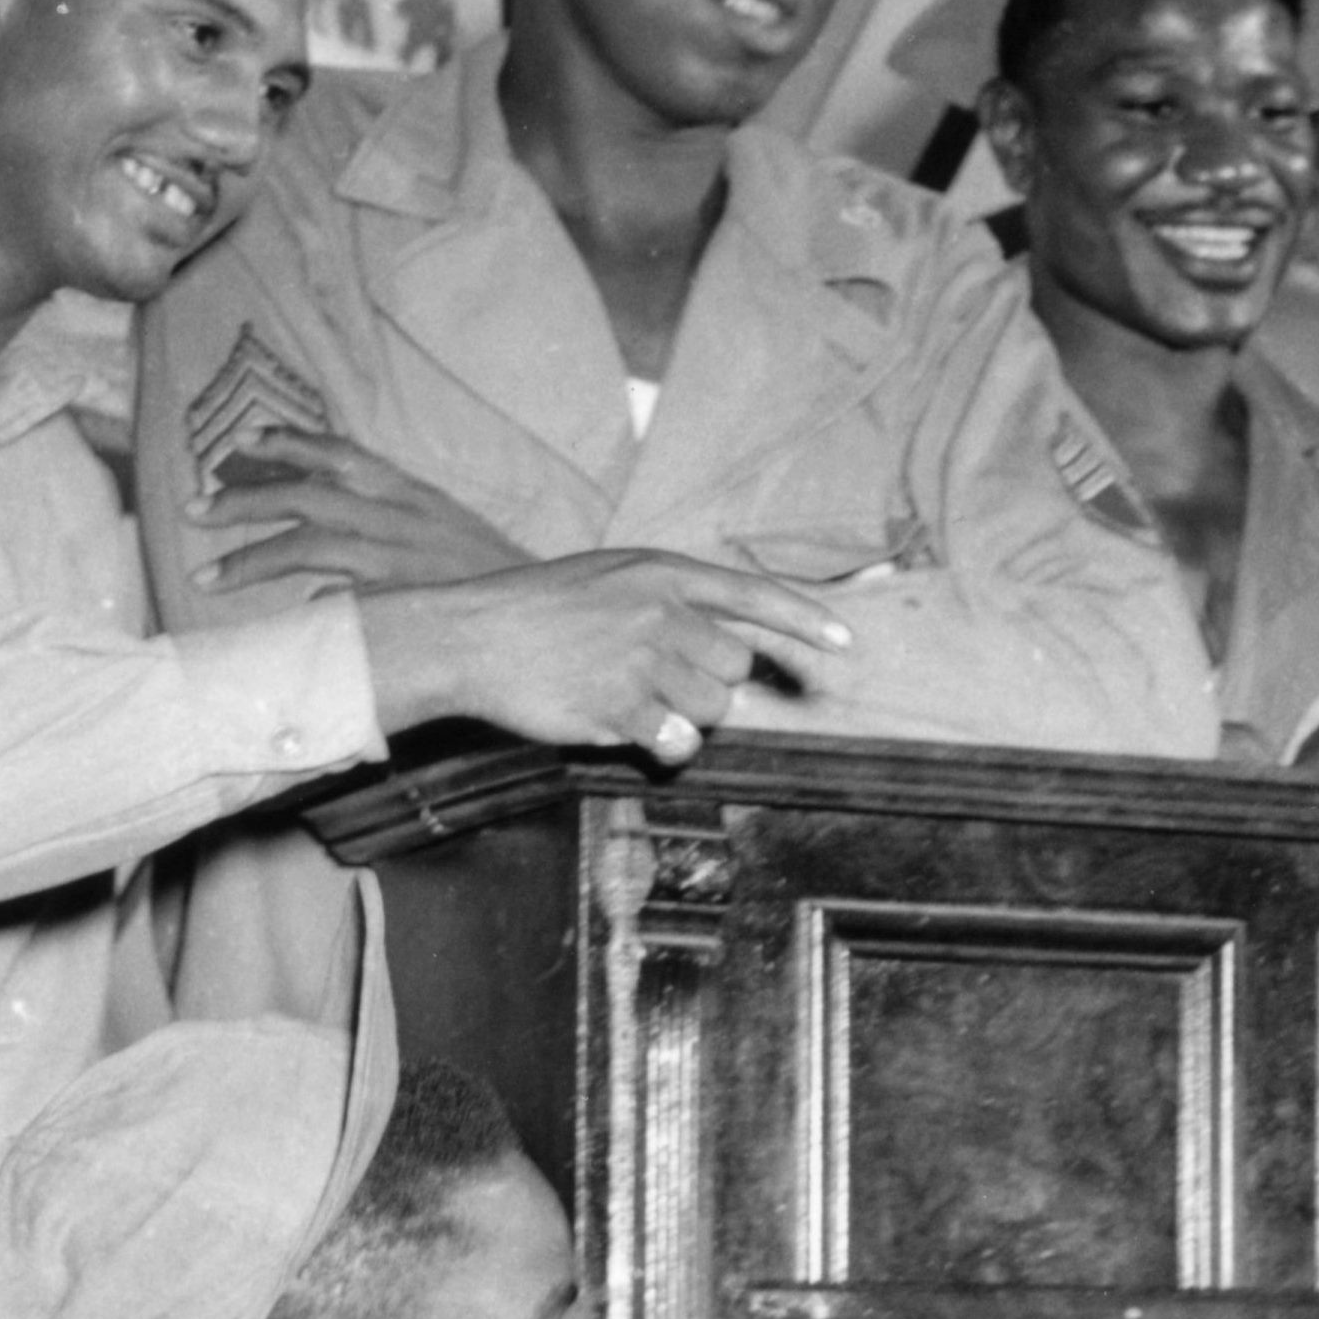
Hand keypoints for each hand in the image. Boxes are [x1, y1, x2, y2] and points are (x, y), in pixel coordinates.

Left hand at [200, 428, 534, 598]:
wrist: (546, 614)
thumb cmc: (490, 578)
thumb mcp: (443, 530)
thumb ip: (389, 521)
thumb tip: (324, 527)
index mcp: (411, 493)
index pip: (341, 453)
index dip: (287, 443)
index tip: (241, 442)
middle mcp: (400, 517)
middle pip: (306, 496)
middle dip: (243, 500)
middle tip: (192, 508)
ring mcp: (401, 560)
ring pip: (309, 545)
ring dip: (250, 560)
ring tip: (205, 575)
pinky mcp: (403, 602)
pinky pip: (340, 602)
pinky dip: (306, 610)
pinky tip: (279, 623)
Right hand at [351, 547, 861, 762]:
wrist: (471, 635)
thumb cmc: (541, 612)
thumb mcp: (611, 579)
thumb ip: (671, 602)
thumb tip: (731, 653)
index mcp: (663, 573)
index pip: (754, 595)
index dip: (805, 620)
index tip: (847, 643)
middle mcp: (661, 609)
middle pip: (735, 670)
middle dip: (708, 686)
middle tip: (655, 680)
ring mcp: (642, 655)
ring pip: (713, 711)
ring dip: (683, 717)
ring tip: (630, 697)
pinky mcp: (621, 702)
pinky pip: (679, 742)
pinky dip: (666, 746)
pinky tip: (632, 729)